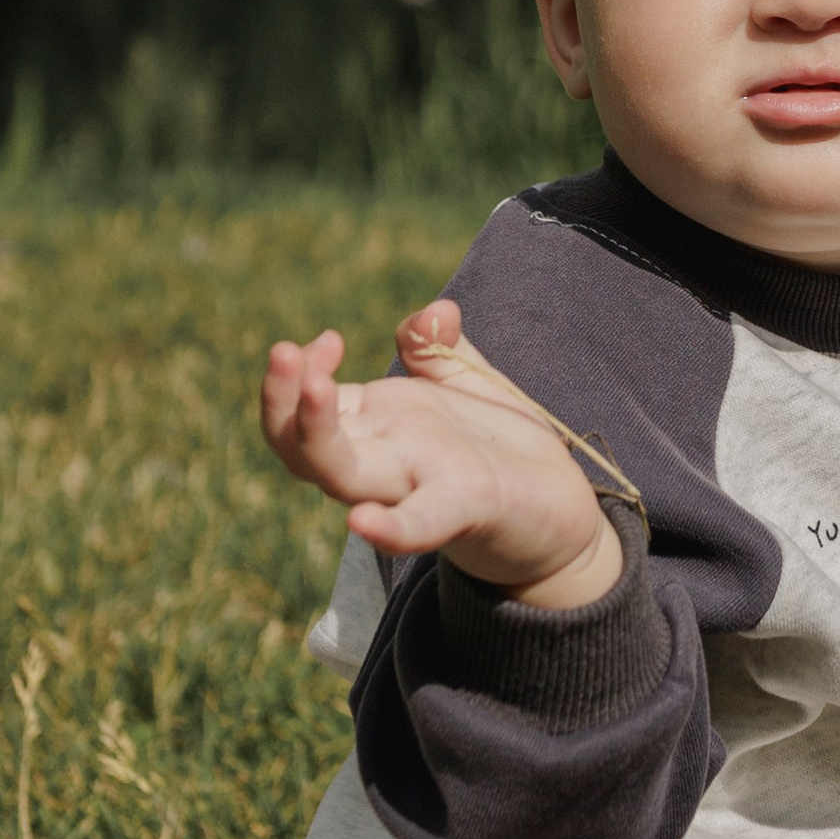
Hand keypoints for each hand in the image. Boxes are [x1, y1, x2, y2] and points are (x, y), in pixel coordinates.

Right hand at [259, 299, 621, 608]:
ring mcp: (417, 484)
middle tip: (282, 350)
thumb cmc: (500, 444)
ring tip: (315, 387)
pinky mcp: (465, 507)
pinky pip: (418, 523)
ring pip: (341, 475)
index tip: (329, 339)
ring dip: (318, 434)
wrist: (560, 508)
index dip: (299, 371)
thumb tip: (437, 311)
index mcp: (376, 425)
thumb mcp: (466, 382)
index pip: (306, 403)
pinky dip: (390, 528)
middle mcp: (383, 458)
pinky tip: (361, 522)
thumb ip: (438, 347)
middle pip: (299, 445)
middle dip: (279, 398)